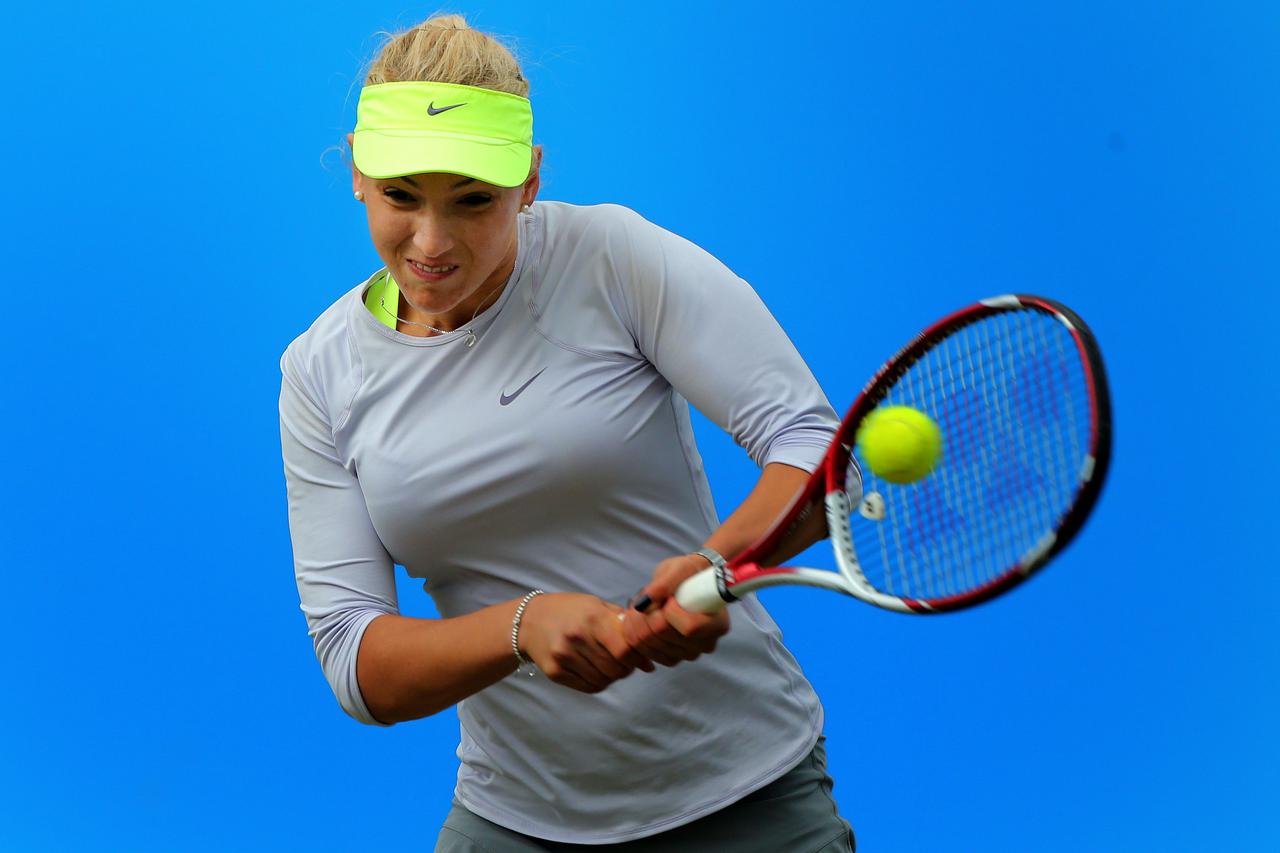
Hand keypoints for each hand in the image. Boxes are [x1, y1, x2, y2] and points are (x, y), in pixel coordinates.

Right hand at [518, 593, 655, 692]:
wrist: (529, 621)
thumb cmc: (571, 611)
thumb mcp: (596, 605)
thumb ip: (623, 625)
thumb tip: (649, 657)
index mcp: (592, 617)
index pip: (625, 649)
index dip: (637, 657)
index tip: (638, 656)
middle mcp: (576, 637)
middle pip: (616, 668)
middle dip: (626, 668)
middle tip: (625, 662)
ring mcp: (563, 656)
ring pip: (604, 680)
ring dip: (613, 676)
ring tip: (609, 664)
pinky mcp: (555, 672)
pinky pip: (589, 687)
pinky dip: (599, 682)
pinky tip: (596, 670)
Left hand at [621, 555, 729, 666]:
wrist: (686, 584)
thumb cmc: (688, 574)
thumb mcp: (679, 569)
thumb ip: (664, 583)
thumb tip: (644, 602)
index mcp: (717, 623)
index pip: (690, 627)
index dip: (670, 611)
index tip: (670, 597)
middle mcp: (706, 644)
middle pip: (664, 635)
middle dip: (647, 612)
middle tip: (647, 596)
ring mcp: (688, 654)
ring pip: (650, 644)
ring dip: (638, 621)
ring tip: (645, 605)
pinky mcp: (672, 658)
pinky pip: (645, 652)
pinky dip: (636, 634)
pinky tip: (641, 619)